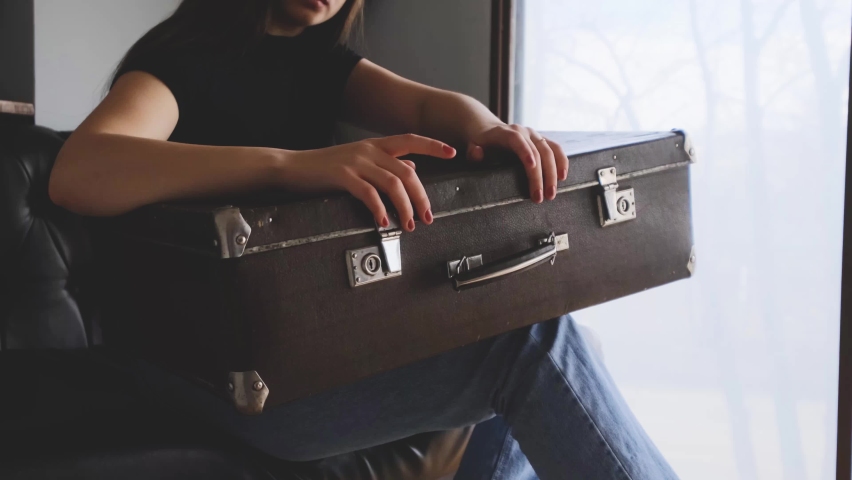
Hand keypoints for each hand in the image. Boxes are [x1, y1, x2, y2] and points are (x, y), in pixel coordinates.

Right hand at [277, 134, 456, 231]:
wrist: (292, 166)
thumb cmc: (326, 166)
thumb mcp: (360, 160)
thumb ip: (386, 163)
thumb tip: (411, 166)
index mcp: (376, 145)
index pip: (411, 139)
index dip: (433, 145)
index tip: (452, 153)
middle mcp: (369, 150)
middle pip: (407, 171)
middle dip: (421, 197)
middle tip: (427, 217)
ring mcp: (356, 162)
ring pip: (393, 184)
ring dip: (405, 207)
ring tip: (408, 224)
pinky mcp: (342, 176)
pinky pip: (368, 193)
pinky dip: (379, 209)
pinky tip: (383, 222)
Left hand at [467, 124, 568, 202]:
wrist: (490, 130)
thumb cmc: (481, 143)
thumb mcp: (472, 147)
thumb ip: (473, 152)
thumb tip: (477, 153)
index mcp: (505, 133)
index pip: (517, 140)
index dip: (526, 152)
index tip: (532, 167)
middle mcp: (523, 131)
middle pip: (537, 151)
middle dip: (541, 175)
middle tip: (541, 197)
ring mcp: (535, 135)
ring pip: (550, 151)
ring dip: (554, 172)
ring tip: (552, 193)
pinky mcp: (542, 140)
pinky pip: (556, 149)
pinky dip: (562, 162)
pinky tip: (563, 177)